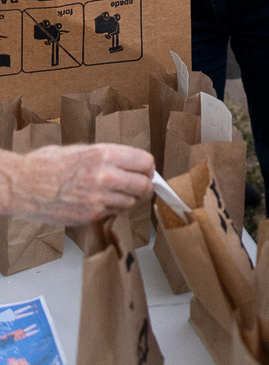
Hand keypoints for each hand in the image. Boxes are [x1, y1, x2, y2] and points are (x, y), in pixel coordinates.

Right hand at [1, 143, 153, 225]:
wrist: (23, 185)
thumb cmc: (48, 164)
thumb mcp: (82, 149)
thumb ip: (108, 157)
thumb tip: (129, 162)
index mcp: (104, 154)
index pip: (145, 162)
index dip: (149, 167)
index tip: (148, 170)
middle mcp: (105, 175)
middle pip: (144, 184)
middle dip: (145, 185)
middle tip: (141, 185)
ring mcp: (98, 198)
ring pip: (131, 201)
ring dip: (128, 199)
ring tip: (116, 192)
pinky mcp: (90, 216)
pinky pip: (113, 213)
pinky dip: (112, 209)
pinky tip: (100, 201)